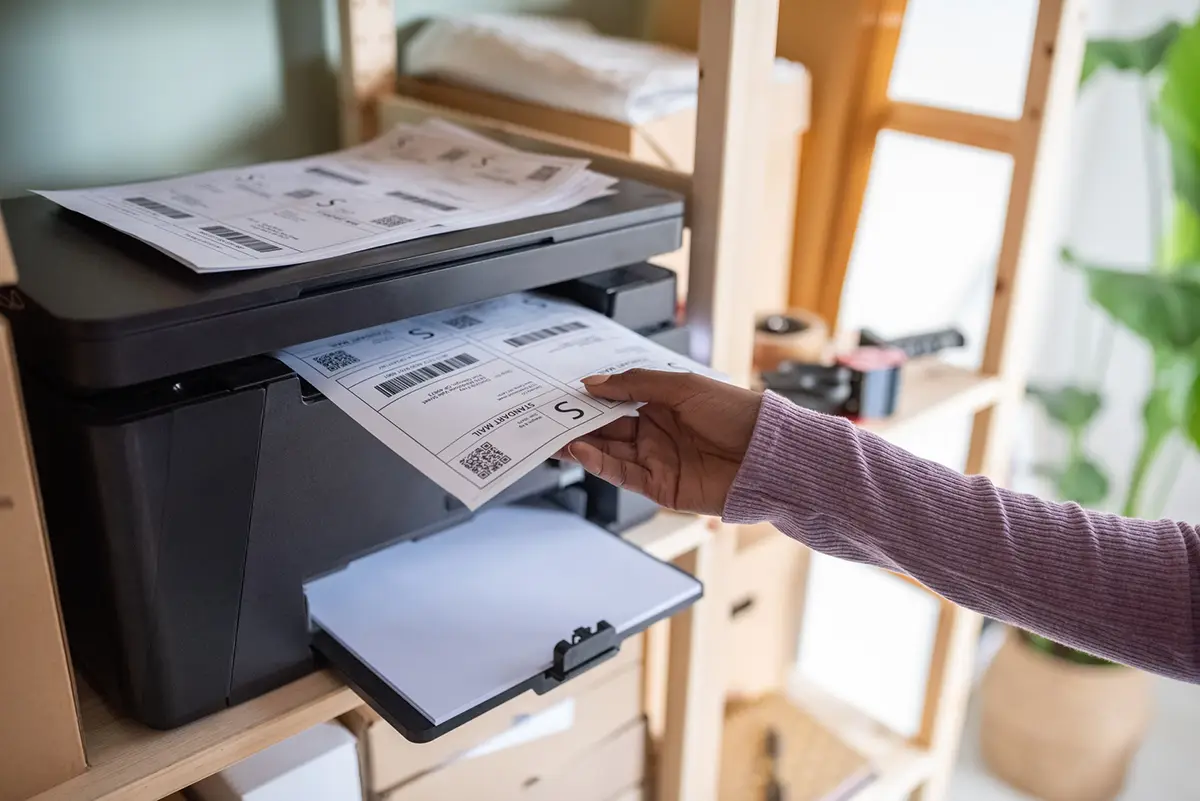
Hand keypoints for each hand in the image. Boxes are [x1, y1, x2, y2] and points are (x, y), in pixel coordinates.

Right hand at [559, 369, 763, 515]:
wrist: (769, 454)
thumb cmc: (737, 414)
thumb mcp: (682, 386)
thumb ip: (635, 384)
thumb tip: (594, 382)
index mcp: (663, 405)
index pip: (617, 401)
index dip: (591, 399)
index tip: (563, 394)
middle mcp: (657, 433)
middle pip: (608, 428)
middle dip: (578, 424)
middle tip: (547, 418)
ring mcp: (658, 461)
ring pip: (610, 453)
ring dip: (582, 445)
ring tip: (556, 437)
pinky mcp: (661, 487)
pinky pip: (623, 474)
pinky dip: (601, 464)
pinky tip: (582, 451)